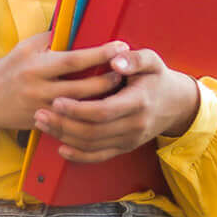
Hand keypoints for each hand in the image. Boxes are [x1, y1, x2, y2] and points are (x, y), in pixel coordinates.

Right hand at [0, 32, 128, 131]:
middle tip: (128, 71)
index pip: (74, 60)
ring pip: (81, 108)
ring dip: (103, 100)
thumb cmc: (9, 67)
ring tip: (122, 90)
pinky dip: (89, 116)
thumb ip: (53, 39)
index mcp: (37, 66)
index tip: (120, 46)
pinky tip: (104, 110)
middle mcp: (40, 89)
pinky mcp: (43, 124)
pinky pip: (71, 122)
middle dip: (108, 80)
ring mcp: (42, 110)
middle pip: (83, 88)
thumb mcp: (27, 47)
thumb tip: (80, 24)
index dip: (99, 54)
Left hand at [32, 47, 200, 163]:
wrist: (176, 104)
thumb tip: (115, 60)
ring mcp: (129, 140)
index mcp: (138, 102)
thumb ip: (134, 59)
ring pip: (92, 145)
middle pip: (93, 131)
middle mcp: (134, 125)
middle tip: (40, 113)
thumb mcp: (152, 61)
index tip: (57, 100)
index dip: (78, 109)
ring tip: (43, 124)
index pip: (103, 111)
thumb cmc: (158, 78)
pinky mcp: (125, 147)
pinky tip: (61, 148)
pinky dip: (79, 156)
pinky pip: (99, 157)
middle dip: (64, 124)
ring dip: (65, 137)